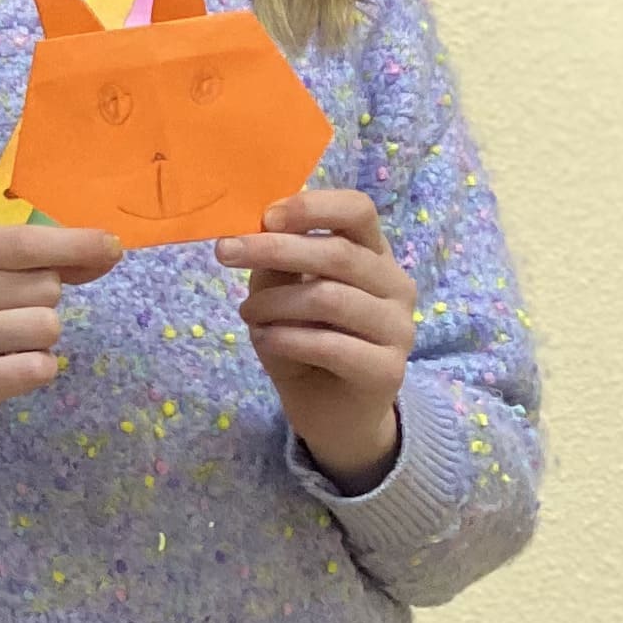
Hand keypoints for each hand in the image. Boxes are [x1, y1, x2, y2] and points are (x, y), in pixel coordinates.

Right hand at [0, 222, 124, 447]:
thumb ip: (38, 261)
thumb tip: (107, 250)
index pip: (25, 243)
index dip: (75, 244)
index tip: (111, 247)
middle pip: (45, 287)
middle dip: (43, 303)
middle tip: (5, 319)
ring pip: (45, 327)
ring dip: (41, 340)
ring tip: (5, 347)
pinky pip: (37, 367)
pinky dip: (37, 369)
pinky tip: (7, 371)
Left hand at [217, 189, 415, 490]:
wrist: (333, 415)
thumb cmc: (306, 343)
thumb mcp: (283, 296)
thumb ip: (277, 265)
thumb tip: (254, 231)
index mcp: (374, 255)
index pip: (359, 211)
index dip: (312, 207)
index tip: (265, 216)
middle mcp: (395, 286)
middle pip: (338, 253)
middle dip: (273, 249)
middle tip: (224, 253)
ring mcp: (399, 328)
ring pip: (329, 298)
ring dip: (274, 303)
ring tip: (248, 315)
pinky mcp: (388, 370)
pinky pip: (330, 345)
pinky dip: (286, 338)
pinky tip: (266, 340)